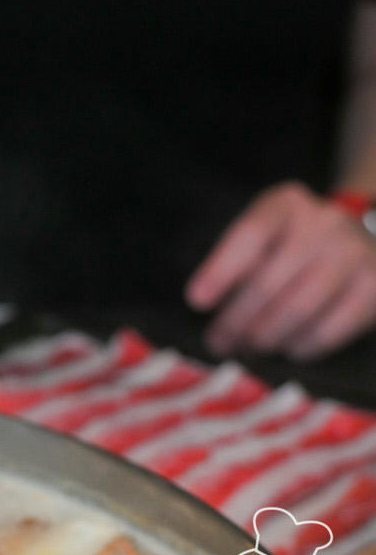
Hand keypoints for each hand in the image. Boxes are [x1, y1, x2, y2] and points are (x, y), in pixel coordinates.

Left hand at [186, 181, 375, 360]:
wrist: (360, 237)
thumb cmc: (294, 240)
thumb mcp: (266, 233)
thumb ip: (240, 258)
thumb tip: (207, 305)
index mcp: (286, 203)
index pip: (249, 235)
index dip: (220, 271)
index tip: (196, 302)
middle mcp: (324, 222)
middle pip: (269, 280)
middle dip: (236, 320)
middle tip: (218, 343)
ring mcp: (355, 253)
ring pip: (299, 307)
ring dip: (266, 337)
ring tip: (247, 350)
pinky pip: (333, 327)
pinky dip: (304, 345)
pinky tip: (288, 350)